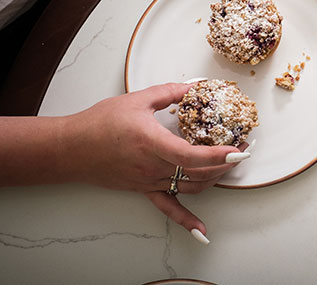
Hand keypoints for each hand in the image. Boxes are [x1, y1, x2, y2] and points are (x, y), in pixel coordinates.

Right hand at [63, 83, 248, 236]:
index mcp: (151, 142)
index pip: (191, 155)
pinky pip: (169, 208)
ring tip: (231, 166)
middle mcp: (152, 167)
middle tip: (245, 149)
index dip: (218, 155)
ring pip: (191, 187)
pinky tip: (203, 233)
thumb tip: (196, 85)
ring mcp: (149, 181)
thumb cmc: (100, 123)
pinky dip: (188, 221)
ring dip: (215, 179)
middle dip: (226, 163)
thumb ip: (170, 92)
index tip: (239, 150)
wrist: (70, 148)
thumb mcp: (138, 100)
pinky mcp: (144, 190)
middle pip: (198, 172)